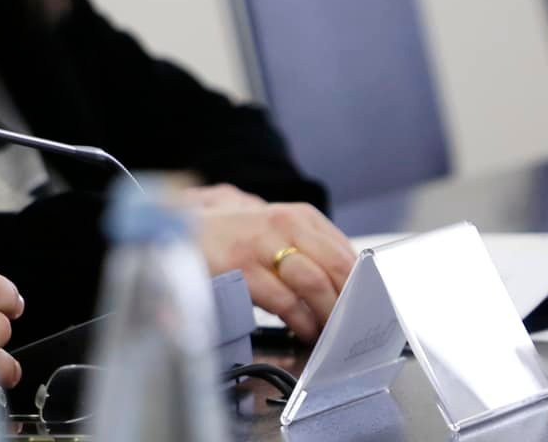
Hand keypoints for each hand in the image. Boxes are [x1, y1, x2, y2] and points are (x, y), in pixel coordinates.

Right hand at [188, 194, 354, 340]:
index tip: (368, 307)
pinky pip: (285, 301)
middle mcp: (283, 223)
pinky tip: (303, 330)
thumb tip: (349, 282)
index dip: (363, 285)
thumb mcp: (273, 229)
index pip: (346, 252)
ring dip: (328, 315)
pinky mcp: (241, 268)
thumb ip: (309, 249)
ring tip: (329, 332)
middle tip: (354, 326)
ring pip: (314, 283)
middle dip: (350, 303)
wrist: (178, 230)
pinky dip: (301, 322)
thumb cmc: (232, 236)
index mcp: (298, 216)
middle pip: (337, 267)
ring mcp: (261, 244)